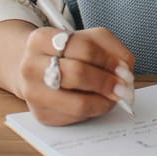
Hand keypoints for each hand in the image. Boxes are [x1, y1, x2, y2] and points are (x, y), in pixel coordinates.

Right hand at [18, 26, 135, 125]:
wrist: (38, 68)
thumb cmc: (68, 52)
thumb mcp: (90, 38)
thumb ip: (111, 48)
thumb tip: (125, 70)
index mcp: (42, 39)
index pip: (82, 48)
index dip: (108, 60)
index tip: (124, 69)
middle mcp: (31, 66)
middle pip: (77, 74)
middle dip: (107, 82)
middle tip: (124, 87)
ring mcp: (34, 92)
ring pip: (77, 103)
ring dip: (104, 101)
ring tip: (116, 96)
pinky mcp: (41, 114)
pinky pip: (76, 117)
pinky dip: (95, 110)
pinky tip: (100, 102)